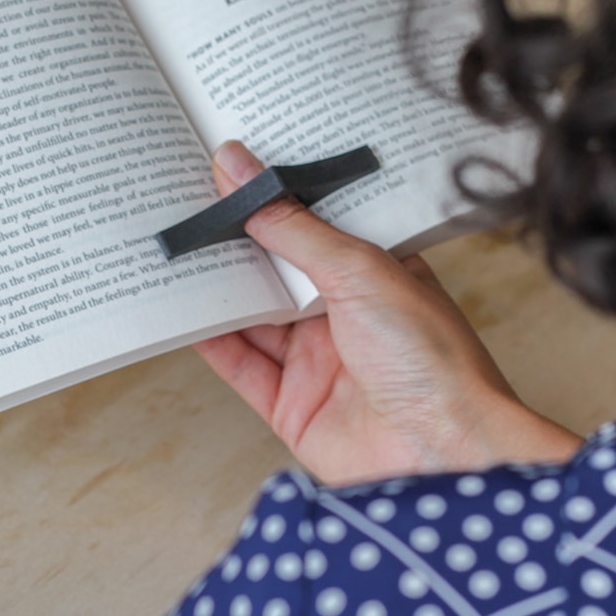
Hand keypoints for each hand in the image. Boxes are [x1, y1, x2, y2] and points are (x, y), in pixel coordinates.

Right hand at [194, 141, 581, 485]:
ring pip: (252, 314)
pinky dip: (208, 339)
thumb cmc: (432, 358)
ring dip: (215, 286)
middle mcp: (346, 312)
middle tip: (183, 195)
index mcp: (376, 270)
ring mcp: (318, 359)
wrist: (445, 454)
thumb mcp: (359, 270)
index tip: (226, 161)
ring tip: (170, 242)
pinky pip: (240, 364)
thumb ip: (291, 224)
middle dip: (233, 237)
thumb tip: (240, 169)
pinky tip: (179, 310)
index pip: (315, 221)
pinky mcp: (292, 405)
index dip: (273, 194)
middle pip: (276, 267)